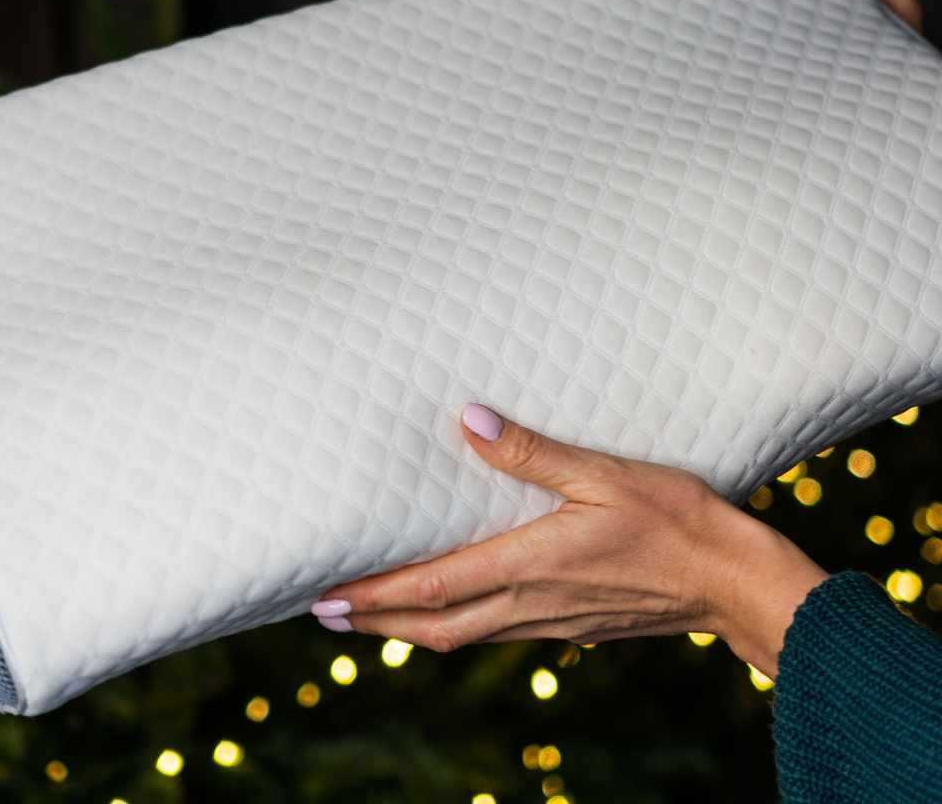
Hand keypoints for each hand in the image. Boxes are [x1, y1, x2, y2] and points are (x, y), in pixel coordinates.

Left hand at [312, 405, 827, 678]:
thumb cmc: (673, 519)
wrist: (730, 579)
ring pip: (460, 636)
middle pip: (433, 627)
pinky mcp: (570, 624)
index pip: (432, 589)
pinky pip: (495, 631)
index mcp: (531, 565)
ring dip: (409, 628)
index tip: (328, 597)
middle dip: (375, 623)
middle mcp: (531, 603)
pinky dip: (454, 625)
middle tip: (326, 614)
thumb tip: (467, 420)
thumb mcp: (602, 473)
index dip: (375, 595)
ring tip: (372, 615)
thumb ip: (530, 451)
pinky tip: (451, 608)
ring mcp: (550, 621)